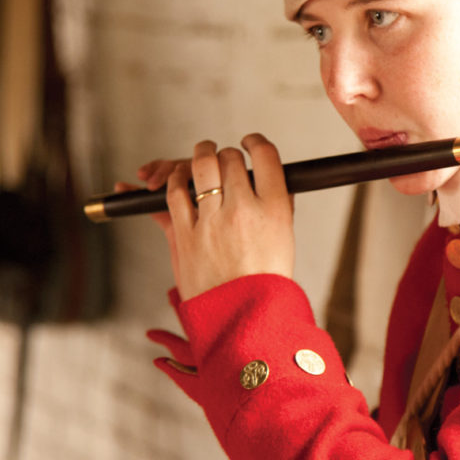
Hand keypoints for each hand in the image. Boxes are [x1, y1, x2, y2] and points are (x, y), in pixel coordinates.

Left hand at [161, 133, 294, 298]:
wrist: (242, 317)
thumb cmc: (264, 281)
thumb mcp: (284, 238)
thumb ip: (276, 205)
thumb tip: (268, 177)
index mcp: (275, 209)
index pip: (266, 156)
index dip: (255, 142)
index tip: (249, 142)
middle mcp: (244, 210)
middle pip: (230, 158)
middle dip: (226, 153)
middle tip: (224, 156)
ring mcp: (212, 221)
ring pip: (200, 167)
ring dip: (199, 156)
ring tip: (201, 155)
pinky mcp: (185, 234)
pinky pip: (174, 192)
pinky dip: (175, 180)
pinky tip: (180, 179)